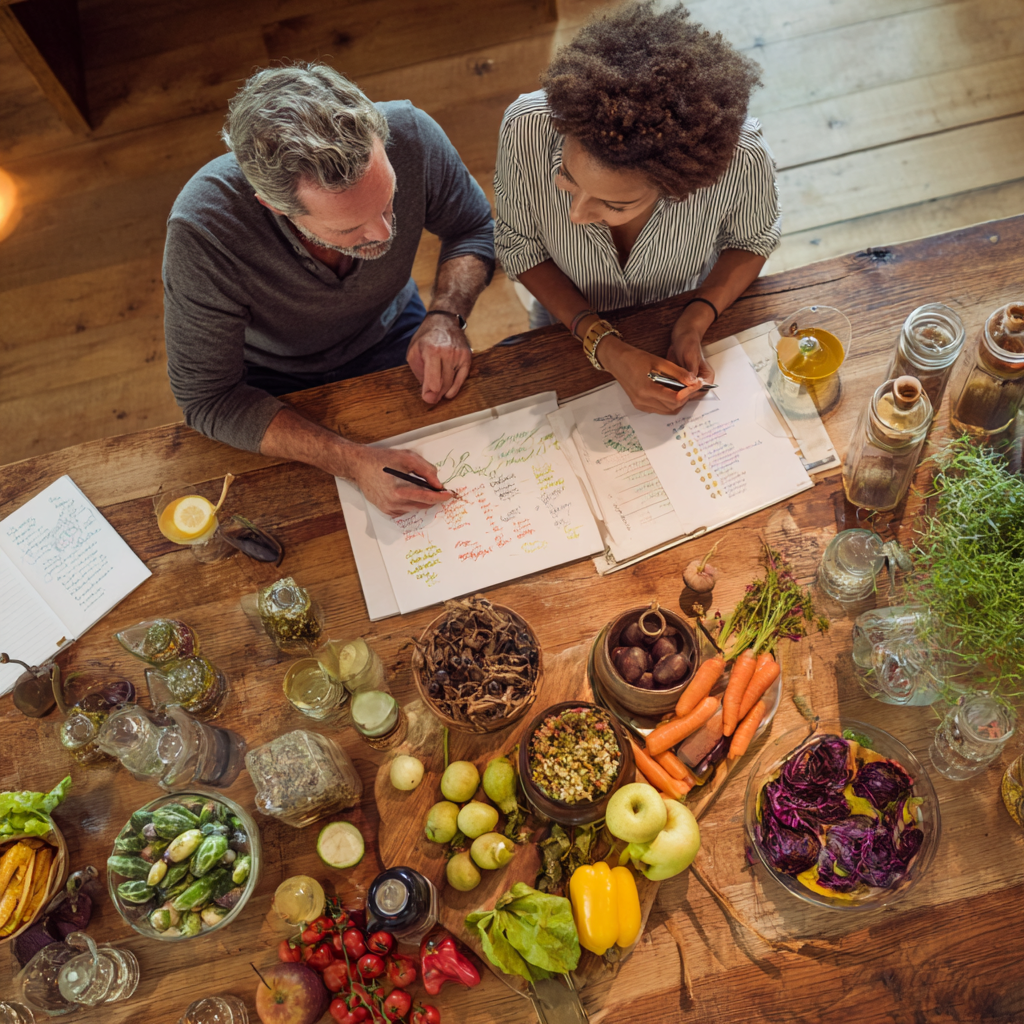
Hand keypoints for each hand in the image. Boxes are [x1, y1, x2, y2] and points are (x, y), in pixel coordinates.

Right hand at [338, 444, 454, 517]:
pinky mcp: (386, 511)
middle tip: (438, 489)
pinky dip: (412, 503)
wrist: (359, 465)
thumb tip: (438, 483)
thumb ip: (426, 470)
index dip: (440, 496)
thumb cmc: (381, 459)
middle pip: (423, 505)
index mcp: (398, 491)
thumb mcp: (407, 458)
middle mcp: (393, 504)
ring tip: (422, 487)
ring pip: (415, 509)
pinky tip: (408, 492)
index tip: (449, 494)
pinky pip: (406, 510)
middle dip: (433, 498)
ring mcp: (388, 509)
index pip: (426, 497)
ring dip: (422, 500)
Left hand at [406, 316, 472, 403]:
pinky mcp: (467, 357)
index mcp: (432, 351)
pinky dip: (455, 388)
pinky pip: (462, 378)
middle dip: (436, 395)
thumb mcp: (413, 352)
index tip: (426, 398)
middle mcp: (448, 353)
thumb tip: (427, 391)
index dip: (429, 394)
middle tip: (430, 399)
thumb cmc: (426, 338)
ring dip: (444, 392)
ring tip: (438, 394)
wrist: (444, 321)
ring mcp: (459, 355)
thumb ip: (419, 372)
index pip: (433, 381)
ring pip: (452, 383)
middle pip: (443, 384)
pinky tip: (449, 392)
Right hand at [599, 336, 707, 415]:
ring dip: (678, 402)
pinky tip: (670, 392)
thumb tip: (694, 381)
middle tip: (691, 385)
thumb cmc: (637, 359)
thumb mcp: (660, 362)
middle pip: (673, 407)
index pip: (675, 399)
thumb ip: (678, 373)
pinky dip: (668, 403)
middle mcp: (643, 401)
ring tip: (682, 388)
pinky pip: (660, 410)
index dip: (689, 392)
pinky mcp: (640, 406)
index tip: (696, 384)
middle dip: (685, 397)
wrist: (617, 362)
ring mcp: (641, 405)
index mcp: (647, 389)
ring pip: (667, 411)